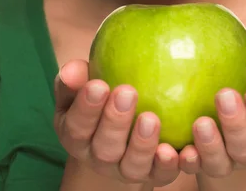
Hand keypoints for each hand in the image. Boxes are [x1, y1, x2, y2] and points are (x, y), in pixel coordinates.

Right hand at [54, 60, 180, 186]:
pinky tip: (176, 149)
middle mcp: (100, 158)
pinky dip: (168, 164)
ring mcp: (126, 169)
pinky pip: (161, 174)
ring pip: (132, 166)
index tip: (98, 84)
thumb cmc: (101, 98)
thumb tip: (70, 70)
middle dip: (115, 121)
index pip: (76, 126)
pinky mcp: (154, 175)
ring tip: (151, 118)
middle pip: (104, 148)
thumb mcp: (83, 87)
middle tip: (127, 92)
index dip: (86, 108)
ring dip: (142, 144)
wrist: (124, 130)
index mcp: (77, 136)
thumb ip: (75, 79)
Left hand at [177, 61, 245, 177]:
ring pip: (220, 162)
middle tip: (224, 96)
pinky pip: (193, 166)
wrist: (234, 118)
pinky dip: (186, 160)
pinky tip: (177, 148)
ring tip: (201, 122)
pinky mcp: (200, 163)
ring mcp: (226, 161)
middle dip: (235, 124)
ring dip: (210, 145)